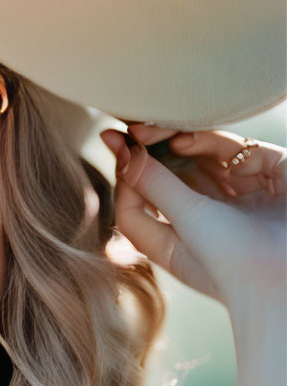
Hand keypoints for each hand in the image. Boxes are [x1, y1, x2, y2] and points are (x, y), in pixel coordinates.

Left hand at [98, 123, 285, 315]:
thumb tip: (121, 150)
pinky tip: (189, 141)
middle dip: (152, 150)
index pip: (139, 203)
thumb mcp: (185, 219)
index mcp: (179, 240)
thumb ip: (153, 183)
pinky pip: (240, 152)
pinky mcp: (272, 177)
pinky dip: (215, 144)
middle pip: (173, 174)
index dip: (125, 174)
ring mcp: (241, 197)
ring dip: (179, 140)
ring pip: (205, 158)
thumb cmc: (234, 260)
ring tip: (156, 130)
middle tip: (131, 125)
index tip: (114, 143)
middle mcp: (209, 218)